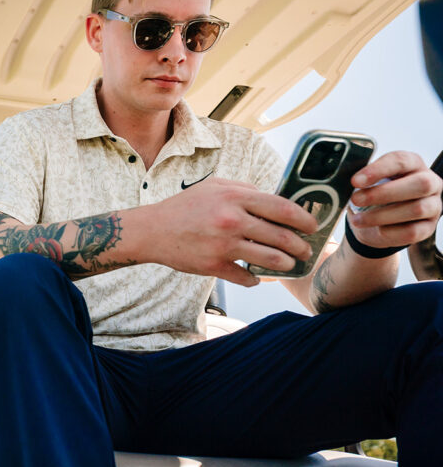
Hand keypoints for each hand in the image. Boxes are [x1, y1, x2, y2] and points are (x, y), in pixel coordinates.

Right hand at [150, 178, 317, 285]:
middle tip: (306, 250)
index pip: (283, 209)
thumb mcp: (214, 187)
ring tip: (288, 264)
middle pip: (282, 237)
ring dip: (285, 264)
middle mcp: (232, 221)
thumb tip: (273, 198)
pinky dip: (254, 280)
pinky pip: (246, 278)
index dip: (305, 219)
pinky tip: (256, 277)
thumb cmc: (184, 207)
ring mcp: (223, 246)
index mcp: (235, 198)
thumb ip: (244, 189)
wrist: (152, 231)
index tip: (313, 226)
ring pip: (270, 260)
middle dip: (301, 247)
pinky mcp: (214, 266)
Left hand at [349, 151, 442, 247]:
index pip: (402, 160)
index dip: (378, 170)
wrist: (378, 223)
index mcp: (413, 164)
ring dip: (382, 215)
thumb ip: (361, 179)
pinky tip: (375, 230)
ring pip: (417, 209)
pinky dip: (390, 232)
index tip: (355, 181)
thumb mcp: (367, 184)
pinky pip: (413, 232)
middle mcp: (430, 183)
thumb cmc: (374, 197)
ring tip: (358, 219)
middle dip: (384, 193)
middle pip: (420, 184)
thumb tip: (341, 180)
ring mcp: (433, 206)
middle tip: (356, 199)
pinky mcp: (427, 228)